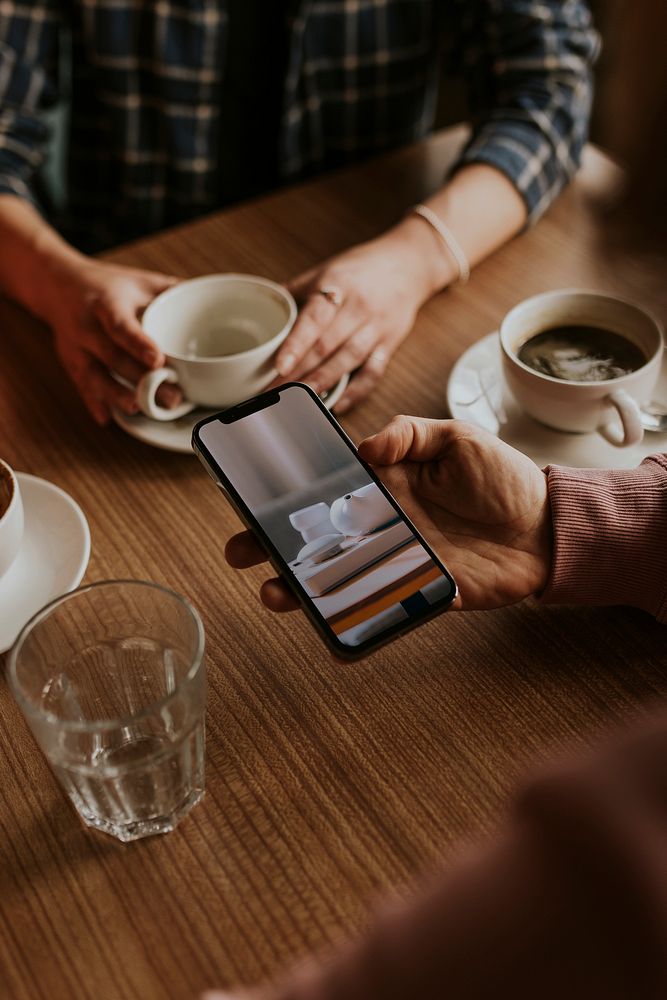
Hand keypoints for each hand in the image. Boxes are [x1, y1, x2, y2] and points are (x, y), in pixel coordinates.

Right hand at [45, 257, 179, 423]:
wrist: (57, 285)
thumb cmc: (107, 285)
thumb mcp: (139, 280)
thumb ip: (173, 291)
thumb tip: (211, 300)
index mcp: (107, 303)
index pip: (121, 325)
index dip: (138, 343)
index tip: (157, 360)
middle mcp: (87, 326)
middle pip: (113, 357)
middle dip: (141, 379)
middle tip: (172, 397)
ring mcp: (76, 347)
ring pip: (94, 375)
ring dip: (116, 395)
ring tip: (138, 408)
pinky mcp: (71, 362)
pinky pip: (81, 386)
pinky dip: (94, 403)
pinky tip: (106, 417)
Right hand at [225, 417, 552, 611]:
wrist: (547, 529)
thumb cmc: (503, 478)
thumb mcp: (457, 437)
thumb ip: (410, 435)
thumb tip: (366, 450)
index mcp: (386, 484)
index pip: (327, 488)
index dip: (289, 493)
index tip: (252, 494)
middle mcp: (383, 523)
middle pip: (317, 537)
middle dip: (274, 545)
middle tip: (241, 551)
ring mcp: (397, 560)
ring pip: (337, 576)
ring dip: (302, 588)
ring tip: (275, 593)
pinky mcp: (417, 590)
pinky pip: (377, 607)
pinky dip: (352, 618)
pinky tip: (329, 626)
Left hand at [271, 217, 454, 413]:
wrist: (409, 263)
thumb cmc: (361, 269)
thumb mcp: (326, 270)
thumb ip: (296, 291)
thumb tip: (264, 310)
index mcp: (337, 287)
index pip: (314, 319)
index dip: (295, 344)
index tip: (278, 366)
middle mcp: (358, 308)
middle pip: (326, 346)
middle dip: (298, 373)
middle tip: (274, 393)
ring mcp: (376, 328)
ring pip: (347, 362)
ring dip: (321, 384)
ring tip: (298, 401)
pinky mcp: (389, 344)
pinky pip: (373, 373)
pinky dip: (355, 392)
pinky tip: (338, 405)